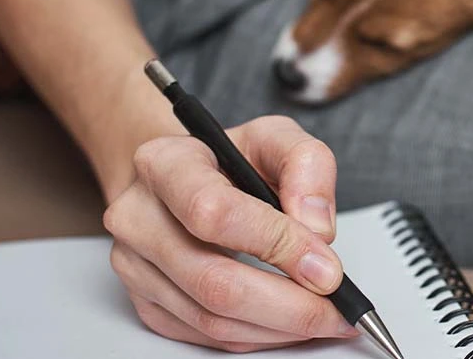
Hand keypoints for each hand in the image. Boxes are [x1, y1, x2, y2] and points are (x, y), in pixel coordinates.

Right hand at [103, 116, 357, 352]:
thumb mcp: (276, 137)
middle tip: (337, 309)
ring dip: (279, 327)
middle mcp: (138, 216)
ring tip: (325, 318)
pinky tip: (291, 322)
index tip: (326, 267)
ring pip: (211, 318)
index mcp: (165, 164)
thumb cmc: (228, 158)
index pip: (215, 212)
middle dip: (289, 305)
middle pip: (212, 281)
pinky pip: (207, 335)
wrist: (183, 178)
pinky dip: (259, 335)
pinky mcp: (146, 302)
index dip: (276, 244)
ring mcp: (135, 266)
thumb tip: (317, 230)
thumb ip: (307, 165)